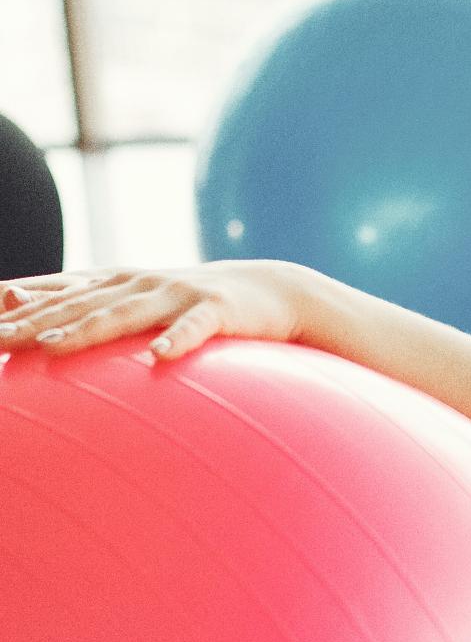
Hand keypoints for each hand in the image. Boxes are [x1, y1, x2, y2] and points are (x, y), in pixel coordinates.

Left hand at [0, 260, 306, 360]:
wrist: (274, 290)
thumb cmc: (201, 303)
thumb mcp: (142, 300)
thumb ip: (88, 302)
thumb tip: (24, 307)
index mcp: (118, 284)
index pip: (56, 294)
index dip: (16, 309)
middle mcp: (140, 284)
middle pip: (78, 304)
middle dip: (33, 322)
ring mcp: (179, 295)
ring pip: (126, 313)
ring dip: (89, 328)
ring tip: (54, 346)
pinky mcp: (219, 310)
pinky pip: (196, 328)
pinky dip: (178, 340)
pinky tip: (160, 357)